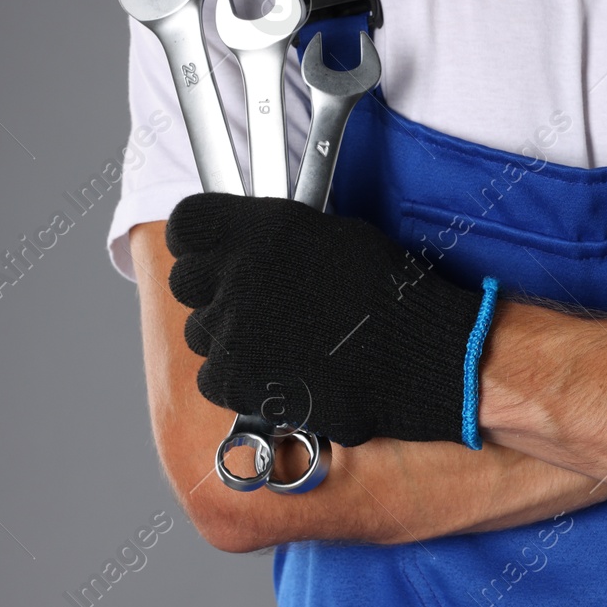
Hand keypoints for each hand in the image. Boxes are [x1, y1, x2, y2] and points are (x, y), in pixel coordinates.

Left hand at [165, 193, 490, 446]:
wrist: (420, 355)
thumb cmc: (389, 293)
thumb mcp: (332, 235)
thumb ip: (275, 237)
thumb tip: (248, 244)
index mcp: (258, 229)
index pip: (187, 226)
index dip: (199, 242)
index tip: (215, 253)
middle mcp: (236, 274)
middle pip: (187, 282)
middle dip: (214, 292)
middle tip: (257, 303)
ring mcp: (232, 330)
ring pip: (201, 333)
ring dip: (230, 338)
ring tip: (280, 342)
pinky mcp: (237, 380)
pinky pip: (215, 378)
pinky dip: (241, 380)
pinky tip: (282, 371)